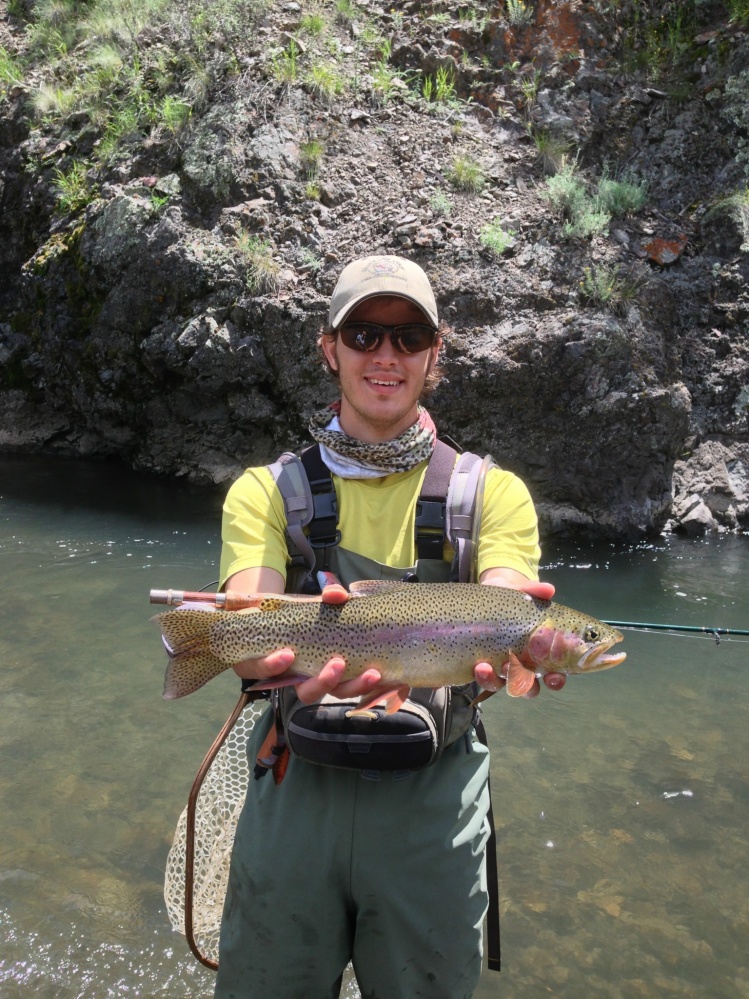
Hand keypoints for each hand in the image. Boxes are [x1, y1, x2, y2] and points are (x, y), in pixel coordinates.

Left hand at [230, 583, 382, 700]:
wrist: (256, 611)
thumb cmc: (297, 613)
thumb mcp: (321, 603)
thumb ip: (333, 597)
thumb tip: (337, 595)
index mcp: (333, 664)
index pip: (354, 681)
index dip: (365, 683)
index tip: (378, 673)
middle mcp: (315, 677)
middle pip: (337, 691)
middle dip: (350, 684)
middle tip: (365, 672)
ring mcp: (289, 677)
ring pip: (307, 692)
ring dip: (321, 681)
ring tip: (333, 665)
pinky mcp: (258, 668)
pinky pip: (268, 672)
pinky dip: (277, 664)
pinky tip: (286, 655)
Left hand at [474, 572, 565, 696]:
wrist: (489, 595)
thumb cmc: (514, 600)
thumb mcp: (523, 593)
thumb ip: (535, 591)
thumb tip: (548, 590)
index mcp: (541, 654)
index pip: (554, 674)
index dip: (556, 680)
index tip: (553, 676)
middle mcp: (524, 665)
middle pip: (530, 687)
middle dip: (527, 686)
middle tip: (519, 674)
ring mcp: (503, 667)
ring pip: (505, 685)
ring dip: (498, 681)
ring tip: (488, 668)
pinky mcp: (485, 666)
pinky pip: (486, 679)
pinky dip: (484, 676)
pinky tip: (478, 666)